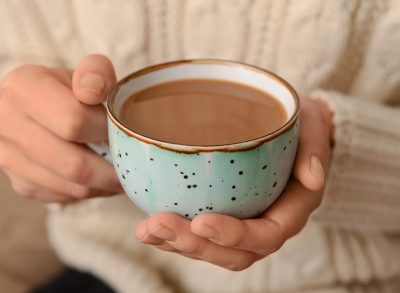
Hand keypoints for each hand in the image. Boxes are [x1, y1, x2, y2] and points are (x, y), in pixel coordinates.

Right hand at [0, 54, 121, 201]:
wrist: (39, 110)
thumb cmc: (70, 91)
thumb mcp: (85, 73)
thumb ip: (96, 72)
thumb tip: (92, 91)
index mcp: (23, 89)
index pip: (74, 122)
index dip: (106, 131)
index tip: (122, 132)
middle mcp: (6, 124)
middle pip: (74, 164)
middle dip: (112, 170)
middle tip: (133, 166)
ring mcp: (8, 158)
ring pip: (72, 187)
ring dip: (105, 186)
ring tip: (122, 174)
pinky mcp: (20, 183)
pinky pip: (64, 197)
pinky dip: (90, 192)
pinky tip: (101, 179)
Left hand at [135, 97, 332, 270]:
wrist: (296, 138)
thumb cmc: (304, 133)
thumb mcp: (315, 131)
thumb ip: (315, 150)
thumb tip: (314, 176)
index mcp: (291, 212)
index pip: (265, 236)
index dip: (233, 235)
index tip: (201, 221)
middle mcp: (266, 226)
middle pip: (232, 253)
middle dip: (194, 244)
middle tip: (159, 224)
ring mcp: (245, 226)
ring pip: (212, 250)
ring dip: (177, 244)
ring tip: (146, 229)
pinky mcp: (227, 218)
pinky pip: (202, 237)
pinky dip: (174, 236)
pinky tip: (148, 227)